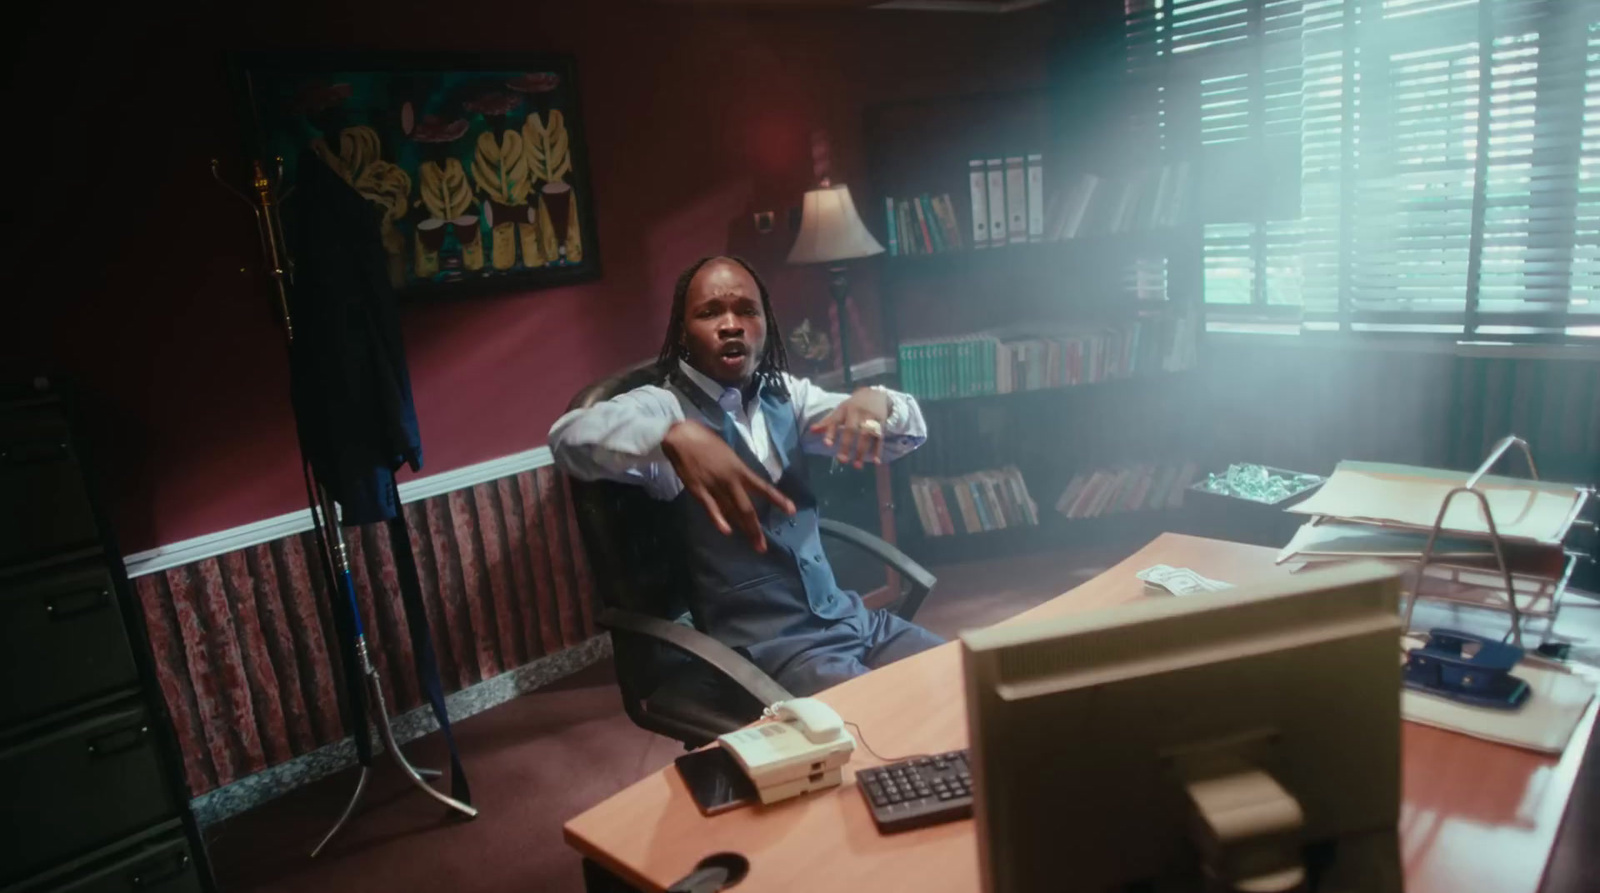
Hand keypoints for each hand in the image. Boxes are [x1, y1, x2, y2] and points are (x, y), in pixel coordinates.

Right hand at [662, 420, 796, 551]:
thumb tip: (742, 484)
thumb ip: (735, 470)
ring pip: (731, 511)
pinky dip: (718, 519)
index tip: (792, 510)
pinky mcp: (698, 490)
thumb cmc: (705, 440)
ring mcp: (713, 486)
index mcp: (739, 469)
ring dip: (742, 528)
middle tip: (763, 546)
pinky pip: (710, 507)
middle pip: (746, 508)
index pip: (763, 487)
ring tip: (753, 544)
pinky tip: (726, 531)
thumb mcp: (728, 453)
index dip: (777, 499)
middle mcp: (730, 480)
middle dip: (755, 529)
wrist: (682, 436)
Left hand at [809, 388, 890, 468]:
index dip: (831, 432)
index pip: (836, 420)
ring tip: (856, 466)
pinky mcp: (881, 424)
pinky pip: (879, 438)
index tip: (827, 445)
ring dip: (862, 451)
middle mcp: (857, 413)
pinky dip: (878, 450)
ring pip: (866, 435)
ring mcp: (870, 418)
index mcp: (844, 409)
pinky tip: (876, 462)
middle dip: (846, 445)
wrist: (876, 394)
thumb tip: (812, 431)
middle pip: (851, 429)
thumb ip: (827, 422)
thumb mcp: (840, 410)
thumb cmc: (854, 405)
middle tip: (842, 460)